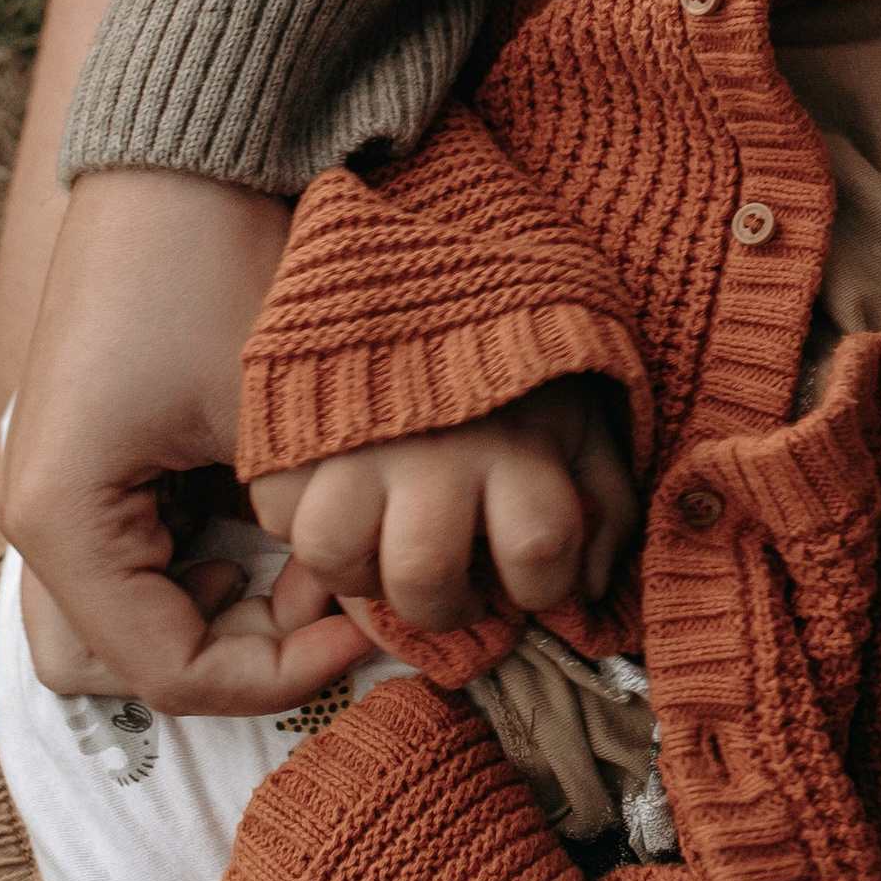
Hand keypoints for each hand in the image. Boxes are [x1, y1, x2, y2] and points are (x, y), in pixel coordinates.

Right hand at [0, 168, 375, 713]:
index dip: (274, 674)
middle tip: (331, 604)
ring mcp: (68, 491)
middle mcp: (43, 518)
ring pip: (132, 617)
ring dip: (224, 615)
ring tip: (311, 566)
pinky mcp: (103, 464)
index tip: (363, 633)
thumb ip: (299, 532)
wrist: (188, 160)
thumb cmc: (226, 272)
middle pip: (126, 663)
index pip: (166, 668)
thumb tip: (348, 606)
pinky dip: (216, 564)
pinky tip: (290, 527)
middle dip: (238, 655)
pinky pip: (146, 557)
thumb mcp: (278, 420)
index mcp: (65, 520)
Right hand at [248, 377, 637, 633]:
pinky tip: (340, 509)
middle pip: (423, 573)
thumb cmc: (520, 370)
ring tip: (385, 553)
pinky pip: (275, 510)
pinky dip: (299, 525)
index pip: (538, 550)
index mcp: (518, 444)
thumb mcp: (587, 424)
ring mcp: (356, 439)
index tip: (534, 580)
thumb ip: (605, 506)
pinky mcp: (296, 425)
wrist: (441, 274)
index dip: (543, 588)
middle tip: (453, 591)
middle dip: (443, 606)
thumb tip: (586, 592)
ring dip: (359, 574)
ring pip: (333, 552)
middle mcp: (434, 450)